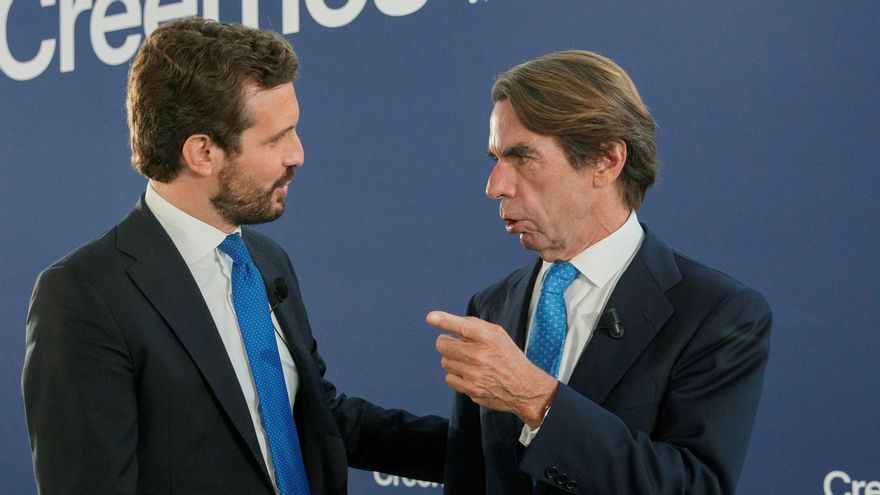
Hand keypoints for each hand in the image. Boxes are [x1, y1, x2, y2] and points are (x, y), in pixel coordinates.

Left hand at [427, 310, 557, 427]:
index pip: (462, 326)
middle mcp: (480, 355)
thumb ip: (475, 326)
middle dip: (445, 342)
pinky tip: (467, 374)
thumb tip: (452, 322)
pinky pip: (449, 378)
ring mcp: (474, 374)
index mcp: (488, 338)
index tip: (431, 317)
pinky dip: (455, 376)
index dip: (445, 320)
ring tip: (466, 361)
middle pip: (443, 345)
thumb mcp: (498, 335)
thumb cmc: (509, 357)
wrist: (524, 388)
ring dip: (452, 360)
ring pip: (445, 362)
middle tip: (454, 344)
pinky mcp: (471, 390)